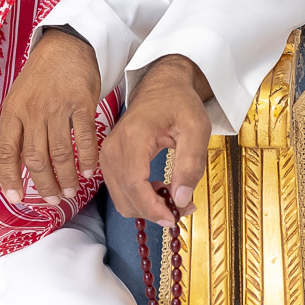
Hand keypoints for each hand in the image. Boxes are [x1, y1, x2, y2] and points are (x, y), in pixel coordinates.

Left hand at [0, 27, 101, 204]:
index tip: (15, 197)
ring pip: (60, 153)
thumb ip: (17, 127)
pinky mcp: (82, 103)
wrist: (66, 45)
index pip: (6, 151)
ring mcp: (58, 107)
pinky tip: (88, 172)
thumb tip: (15, 165)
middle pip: (35, 158)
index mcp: (13, 110)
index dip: (9, 177)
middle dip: (43, 185)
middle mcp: (33, 110)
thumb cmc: (41, 76)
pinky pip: (84, 138)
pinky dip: (87, 159)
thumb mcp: (18, 97)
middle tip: (52, 200)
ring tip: (69, 192)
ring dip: (66, 178)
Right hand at [101, 54, 211, 222]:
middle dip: (155, 211)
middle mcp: (113, 148)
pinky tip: (160, 189)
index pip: (134, 184)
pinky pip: (121, 191)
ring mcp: (107, 155)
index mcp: (134, 138)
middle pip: (127, 197)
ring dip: (148, 208)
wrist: (161, 86)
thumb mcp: (197, 128)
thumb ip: (191, 163)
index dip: (153, 208)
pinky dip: (140, 199)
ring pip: (122, 199)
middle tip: (185, 207)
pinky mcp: (109, 160)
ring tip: (175, 196)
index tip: (174, 218)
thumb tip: (182, 198)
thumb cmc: (179, 103)